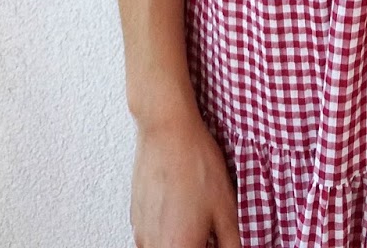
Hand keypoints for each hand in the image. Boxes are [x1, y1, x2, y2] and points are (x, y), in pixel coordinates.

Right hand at [130, 106, 242, 247]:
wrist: (167, 130)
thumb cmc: (196, 163)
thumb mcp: (226, 206)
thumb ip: (231, 241)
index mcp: (179, 247)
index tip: (217, 239)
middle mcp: (154, 245)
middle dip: (198, 245)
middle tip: (210, 230)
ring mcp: (141, 233)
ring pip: (165, 247)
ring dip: (181, 240)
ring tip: (196, 216)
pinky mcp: (135, 219)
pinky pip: (153, 238)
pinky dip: (169, 231)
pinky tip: (181, 207)